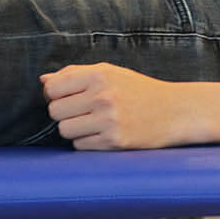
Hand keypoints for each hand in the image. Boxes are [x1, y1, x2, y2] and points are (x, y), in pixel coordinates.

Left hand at [42, 62, 190, 149]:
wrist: (175, 111)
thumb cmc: (140, 91)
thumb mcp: (112, 73)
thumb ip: (76, 73)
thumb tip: (44, 80)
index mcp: (100, 74)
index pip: (52, 88)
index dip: (56, 95)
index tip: (68, 97)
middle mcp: (103, 96)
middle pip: (55, 111)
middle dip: (66, 113)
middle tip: (85, 112)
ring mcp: (108, 120)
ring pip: (64, 131)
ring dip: (75, 130)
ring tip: (95, 123)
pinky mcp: (114, 141)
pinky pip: (80, 146)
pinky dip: (88, 142)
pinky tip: (105, 134)